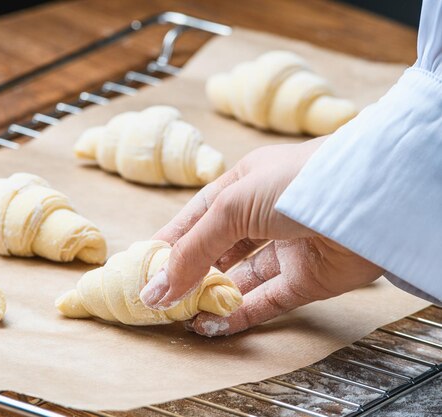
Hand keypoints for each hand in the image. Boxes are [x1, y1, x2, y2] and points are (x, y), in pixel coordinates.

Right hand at [139, 137, 382, 335]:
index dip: (169, 243)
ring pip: (239, 280)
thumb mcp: (229, 208)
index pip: (195, 218)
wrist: (366, 198)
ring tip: (183, 317)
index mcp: (241, 186)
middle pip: (215, 251)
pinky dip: (239, 315)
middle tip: (161, 301)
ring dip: (211, 298)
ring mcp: (284, 248)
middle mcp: (261, 216)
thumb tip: (156, 290)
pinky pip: (266, 301)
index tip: (144, 270)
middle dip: (188, 274)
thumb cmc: (293, 183)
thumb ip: (192, 251)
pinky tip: (212, 325)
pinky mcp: (306, 279)